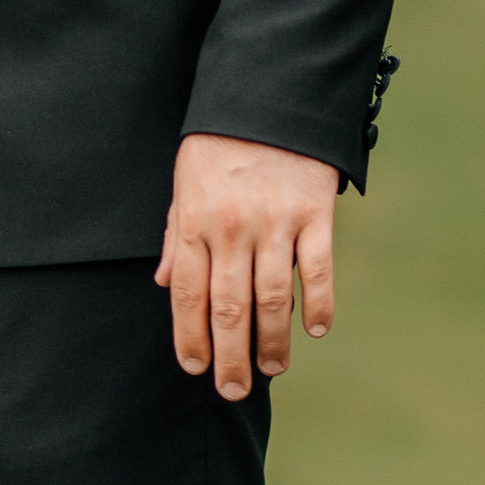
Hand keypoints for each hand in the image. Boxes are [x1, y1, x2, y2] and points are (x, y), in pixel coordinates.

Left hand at [155, 134, 338, 401]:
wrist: (268, 94)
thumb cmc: (219, 143)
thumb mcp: (182, 184)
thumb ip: (177, 237)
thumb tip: (166, 286)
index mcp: (195, 222)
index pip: (189, 296)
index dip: (191, 337)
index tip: (196, 368)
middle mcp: (232, 228)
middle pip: (230, 307)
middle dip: (230, 357)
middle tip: (233, 390)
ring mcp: (276, 222)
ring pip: (273, 297)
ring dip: (273, 341)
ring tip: (272, 369)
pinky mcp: (315, 212)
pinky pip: (317, 268)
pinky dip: (318, 302)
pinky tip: (314, 329)